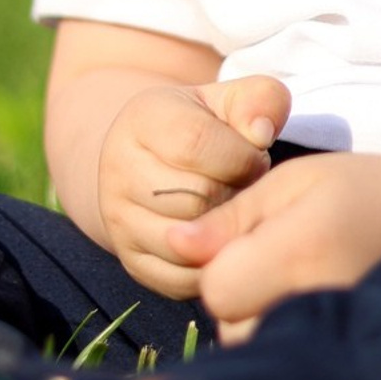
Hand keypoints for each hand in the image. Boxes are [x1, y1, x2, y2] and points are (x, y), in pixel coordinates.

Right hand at [96, 74, 290, 296]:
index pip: (196, 143)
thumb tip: (261, 133)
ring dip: (225, 231)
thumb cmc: (203, 127)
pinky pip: (181, 279)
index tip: (255, 157)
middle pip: (194, 197)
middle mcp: (119, 168)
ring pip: (187, 242)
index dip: (241, 156)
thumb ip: (258, 99)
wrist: (150, 163)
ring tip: (233, 209)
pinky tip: (222, 238)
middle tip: (246, 188)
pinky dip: (212, 264)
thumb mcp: (228, 100)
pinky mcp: (131, 261)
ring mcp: (120, 218)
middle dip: (235, 195)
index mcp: (143, 118)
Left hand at [168, 150, 380, 341]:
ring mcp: (333, 330)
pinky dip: (281, 325)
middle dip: (236, 289)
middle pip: (231, 322)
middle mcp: (316, 302)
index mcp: (300, 251)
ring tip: (291, 271)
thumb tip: (175, 244)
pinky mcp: (343, 347)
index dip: (217, 261)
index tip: (246, 235)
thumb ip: (232, 215)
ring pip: (253, 341)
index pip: (217, 287)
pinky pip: (284, 347)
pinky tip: (304, 293)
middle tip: (274, 251)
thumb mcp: (292, 181)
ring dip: (256, 311)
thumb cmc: (361, 186)